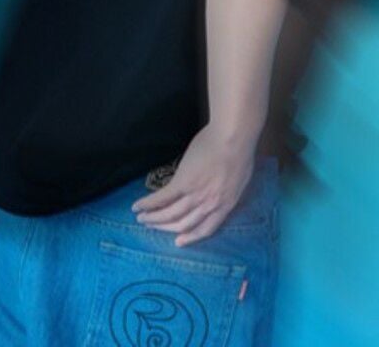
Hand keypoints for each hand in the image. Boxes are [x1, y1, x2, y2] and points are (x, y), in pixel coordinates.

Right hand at [130, 123, 256, 246]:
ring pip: (170, 215)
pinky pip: (162, 198)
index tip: (179, 242)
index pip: (206, 229)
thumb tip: (220, 190)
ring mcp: (195, 195)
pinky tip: (138, 206)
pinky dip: (148, 204)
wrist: (234, 136)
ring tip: (142, 219)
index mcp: (225, 205)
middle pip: (184, 224)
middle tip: (152, 227)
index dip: (191, 238)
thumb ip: (229, 189)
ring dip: (154, 219)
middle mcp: (209, 205)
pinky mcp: (182, 182)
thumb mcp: (240, 177)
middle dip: (165, 228)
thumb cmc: (241, 150)